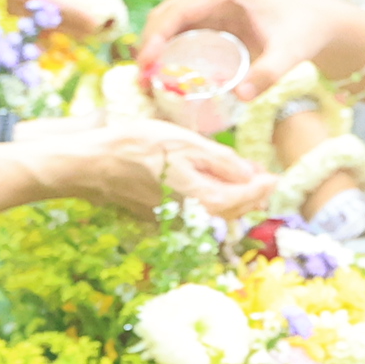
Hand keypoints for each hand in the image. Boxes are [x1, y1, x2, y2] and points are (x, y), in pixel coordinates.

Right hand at [30, 119, 270, 219]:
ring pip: (212, 213)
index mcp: (202, 200)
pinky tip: (211, 184)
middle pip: (230, 212)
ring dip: (231, 199)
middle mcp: (190, 218)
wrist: (89, 164)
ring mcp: (173, 219)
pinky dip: (209, 200)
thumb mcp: (185, 144)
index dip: (262, 188)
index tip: (275, 176)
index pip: (243, 200)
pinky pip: (194, 211)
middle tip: (265, 179)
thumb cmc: (136, 148)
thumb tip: (251, 175)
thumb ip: (220, 161)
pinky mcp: (158, 215)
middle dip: (250, 196)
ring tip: (244, 181)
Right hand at [141, 0, 364, 102]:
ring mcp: (211, 2)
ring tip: (147, 82)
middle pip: (167, 14)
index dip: (157, 36)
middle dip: (149, 45)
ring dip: (155, 48)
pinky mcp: (214, 17)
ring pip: (170, 22)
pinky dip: (168, 50)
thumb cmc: (305, 32)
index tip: (146, 65)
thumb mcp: (290, 54)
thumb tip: (240, 95)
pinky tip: (163, 75)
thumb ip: (268, 73)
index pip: (179, 10)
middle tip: (142, 80)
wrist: (320, 22)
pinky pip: (182, 31)